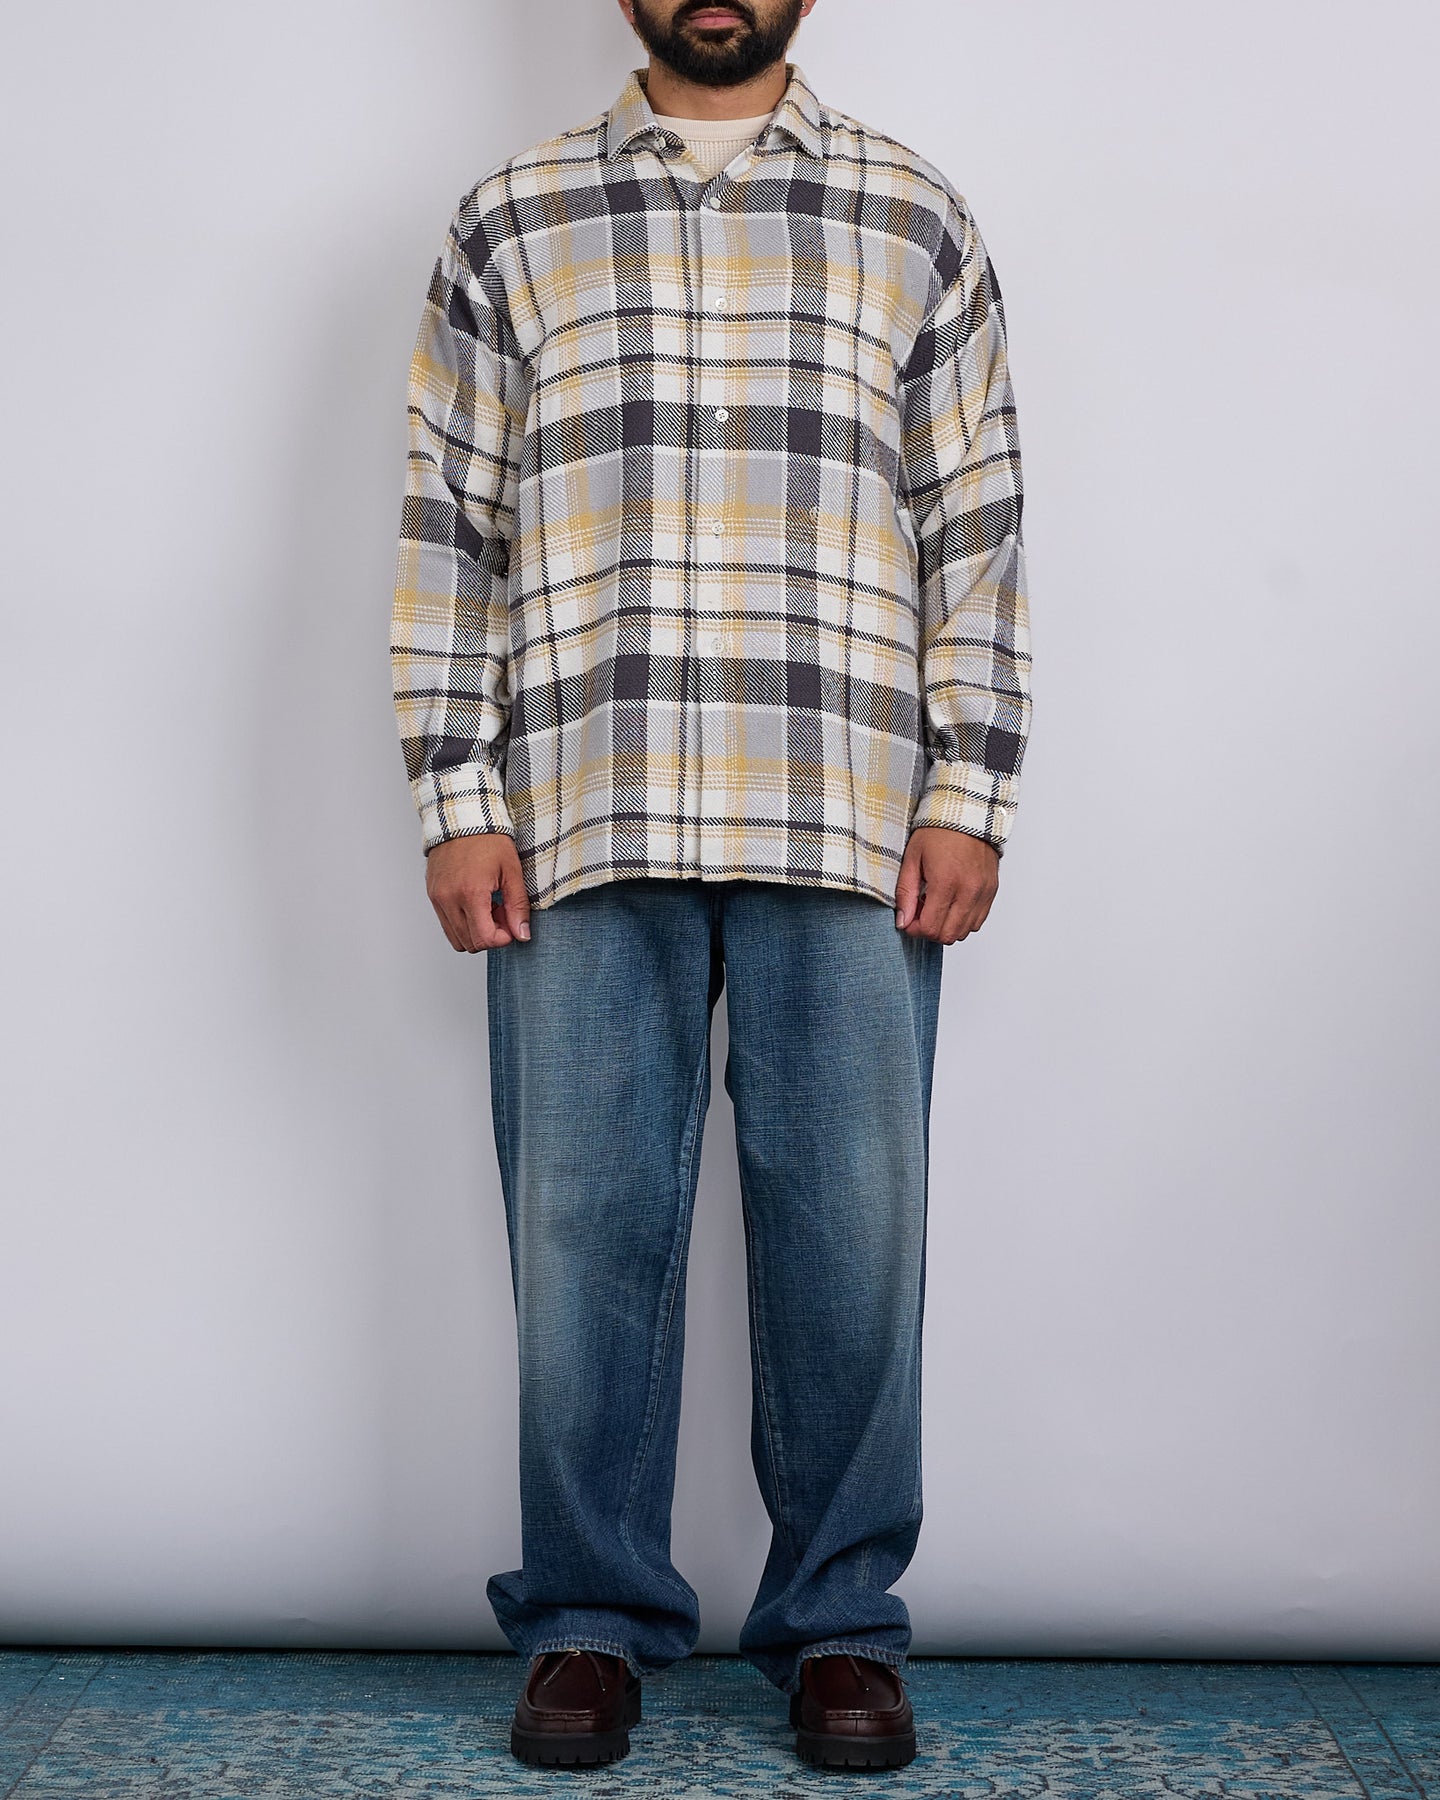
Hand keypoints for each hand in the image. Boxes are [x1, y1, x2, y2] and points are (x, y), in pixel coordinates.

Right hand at [425, 833, 531, 951]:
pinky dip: (462, 923)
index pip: (483, 939)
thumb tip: (522, 935)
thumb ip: (518, 907)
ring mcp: (437, 898)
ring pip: (456, 938)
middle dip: (490, 936)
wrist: (463, 819)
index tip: (511, 926)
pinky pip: (446, 924)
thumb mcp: (512, 872)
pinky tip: (475, 904)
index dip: (501, 940)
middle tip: (502, 914)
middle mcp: (449, 898)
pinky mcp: (432, 895)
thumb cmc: (489, 840)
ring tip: (488, 909)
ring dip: (475, 932)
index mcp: (471, 892)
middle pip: (469, 943)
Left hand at [894, 827, 998, 943]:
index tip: (908, 920)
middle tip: (920, 913)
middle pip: (948, 935)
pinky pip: (978, 921)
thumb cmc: (939, 831)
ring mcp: (983, 892)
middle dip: (929, 931)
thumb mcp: (912, 858)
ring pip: (964, 931)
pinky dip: (963, 920)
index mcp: (946, 882)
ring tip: (937, 906)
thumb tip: (902, 921)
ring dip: (947, 926)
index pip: (931, 927)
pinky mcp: (991, 891)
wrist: (967, 814)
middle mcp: (969, 890)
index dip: (915, 929)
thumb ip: (906, 893)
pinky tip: (952, 904)